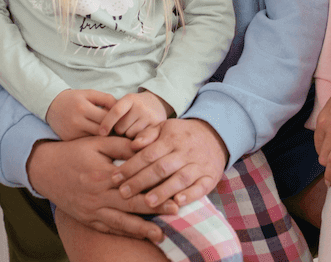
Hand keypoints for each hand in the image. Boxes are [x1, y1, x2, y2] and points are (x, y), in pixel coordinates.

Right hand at [28, 136, 168, 241]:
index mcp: (103, 175)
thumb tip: (146, 146)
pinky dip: (123, 233)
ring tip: (160, 235)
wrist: (44, 169)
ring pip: (120, 223)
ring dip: (141, 229)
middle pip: (131, 205)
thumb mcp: (97, 142)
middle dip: (155, 209)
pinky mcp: (86, 218)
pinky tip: (137, 236)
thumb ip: (122, 145)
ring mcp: (91, 210)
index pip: (134, 183)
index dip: (154, 187)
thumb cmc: (73, 152)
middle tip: (176, 211)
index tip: (173, 189)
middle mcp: (97, 196)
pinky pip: (107, 229)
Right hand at [47, 89, 117, 140]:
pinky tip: (98, 138)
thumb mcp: (90, 93)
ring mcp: (72, 133)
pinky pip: (86, 143)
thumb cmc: (75, 99)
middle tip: (120, 131)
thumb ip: (106, 99)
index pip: (106, 119)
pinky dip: (93, 142)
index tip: (122, 121)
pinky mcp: (68, 140)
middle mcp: (77, 122)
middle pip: (102, 131)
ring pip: (95, 140)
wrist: (52, 105)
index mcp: (83, 108)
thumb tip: (121, 110)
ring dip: (104, 138)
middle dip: (112, 131)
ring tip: (110, 134)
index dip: (117, 121)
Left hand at [98, 91, 169, 137]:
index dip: (107, 123)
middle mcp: (140, 107)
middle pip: (120, 128)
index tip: (101, 133)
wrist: (157, 102)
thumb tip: (102, 132)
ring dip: (128, 135)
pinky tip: (140, 132)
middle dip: (119, 130)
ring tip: (134, 127)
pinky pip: (140, 139)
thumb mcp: (125, 103)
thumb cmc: (134, 106)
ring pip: (129, 135)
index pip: (116, 111)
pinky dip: (137, 139)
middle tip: (125, 125)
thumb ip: (113, 113)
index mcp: (130, 98)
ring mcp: (149, 117)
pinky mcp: (156, 126)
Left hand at [112, 118, 226, 210]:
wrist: (215, 136)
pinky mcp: (210, 177)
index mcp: (171, 139)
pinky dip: (190, 195)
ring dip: (163, 191)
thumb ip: (148, 134)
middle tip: (123, 193)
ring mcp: (198, 165)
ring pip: (180, 178)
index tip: (115, 178)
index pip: (148, 154)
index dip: (131, 166)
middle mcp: (184, 152)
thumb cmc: (183, 135)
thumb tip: (132, 144)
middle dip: (141, 181)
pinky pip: (201, 187)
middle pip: (161, 167)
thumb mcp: (166, 127)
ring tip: (147, 202)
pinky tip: (177, 202)